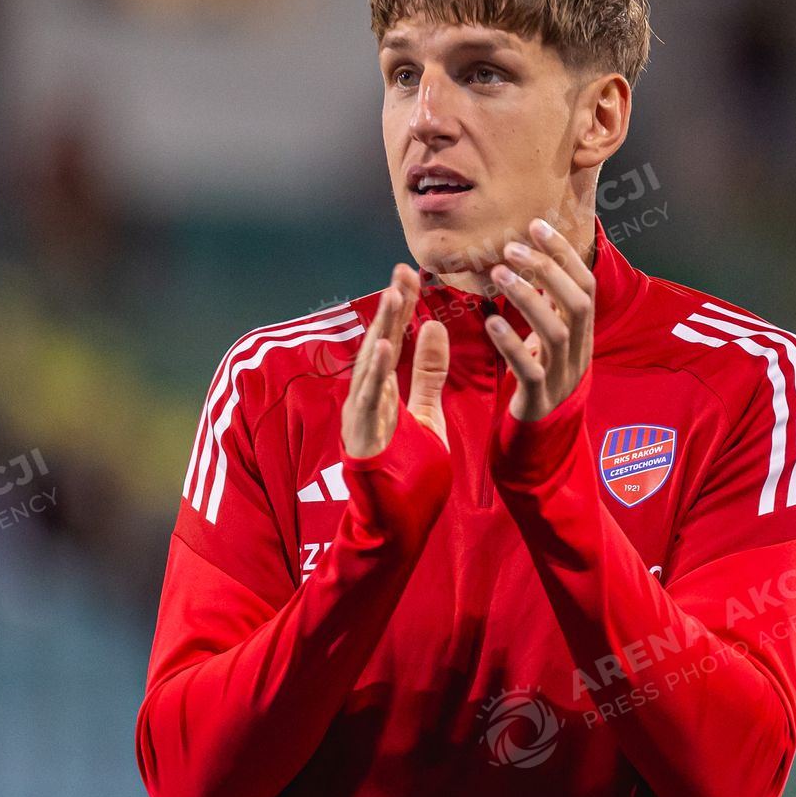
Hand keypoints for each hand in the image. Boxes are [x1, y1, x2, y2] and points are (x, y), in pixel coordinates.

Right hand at [342, 265, 450, 456]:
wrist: (394, 526)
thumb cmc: (407, 473)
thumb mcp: (426, 413)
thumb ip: (428, 374)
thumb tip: (433, 326)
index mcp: (381, 392)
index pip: (393, 340)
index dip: (401, 308)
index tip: (412, 274)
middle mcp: (366, 399)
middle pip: (379, 344)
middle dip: (391, 308)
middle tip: (402, 270)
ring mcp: (361, 418)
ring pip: (370, 366)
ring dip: (382, 329)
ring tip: (393, 295)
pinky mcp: (362, 438)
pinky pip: (368, 401)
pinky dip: (374, 373)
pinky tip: (384, 347)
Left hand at [484, 218, 595, 421]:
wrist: (543, 435)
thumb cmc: (542, 376)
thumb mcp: (551, 338)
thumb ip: (550, 305)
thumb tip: (539, 258)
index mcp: (582, 333)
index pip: (585, 285)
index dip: (564, 253)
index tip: (536, 224)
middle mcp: (579, 351)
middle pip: (578, 303)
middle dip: (548, 269)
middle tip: (511, 248)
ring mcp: (562, 376)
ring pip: (555, 333)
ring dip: (528, 298)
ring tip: (498, 274)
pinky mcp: (539, 398)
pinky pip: (529, 370)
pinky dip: (511, 343)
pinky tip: (491, 321)